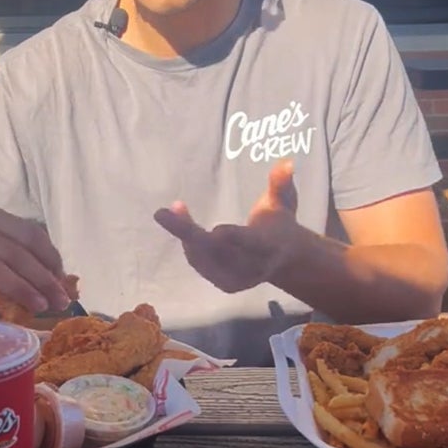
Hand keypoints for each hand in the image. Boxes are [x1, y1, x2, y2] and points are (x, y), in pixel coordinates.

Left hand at [154, 160, 302, 292]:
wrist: (285, 260)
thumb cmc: (280, 223)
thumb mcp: (284, 202)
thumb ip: (280, 184)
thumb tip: (286, 161)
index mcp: (270, 246)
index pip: (251, 243)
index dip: (235, 239)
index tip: (217, 230)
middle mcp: (254, 267)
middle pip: (217, 251)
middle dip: (187, 231)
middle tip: (161, 213)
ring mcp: (239, 279)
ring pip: (203, 258)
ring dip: (183, 234)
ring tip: (169, 212)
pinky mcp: (226, 285)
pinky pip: (199, 264)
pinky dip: (187, 245)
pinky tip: (180, 226)